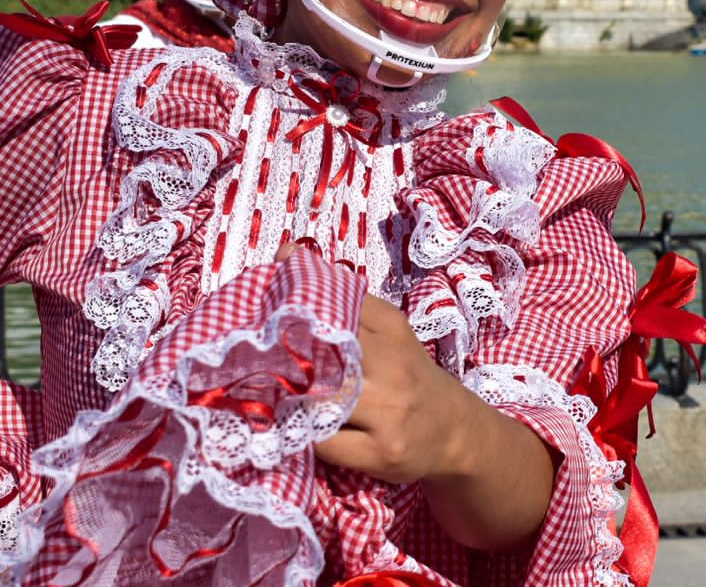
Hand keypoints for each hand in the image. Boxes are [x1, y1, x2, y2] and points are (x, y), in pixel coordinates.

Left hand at [282, 243, 556, 549]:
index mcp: (389, 328)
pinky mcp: (384, 453)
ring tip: (262, 396)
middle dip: (284, 356)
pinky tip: (293, 430)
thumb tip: (286, 252)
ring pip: (323, 401)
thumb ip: (342, 297)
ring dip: (289, 400)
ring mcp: (390, 411)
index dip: (294, 304)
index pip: (337, 304)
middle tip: (248, 359)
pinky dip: (304, 437)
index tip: (259, 305)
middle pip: (327, 352)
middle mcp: (392, 366)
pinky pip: (328, 444)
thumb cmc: (410, 376)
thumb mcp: (387, 331)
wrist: (457, 432)